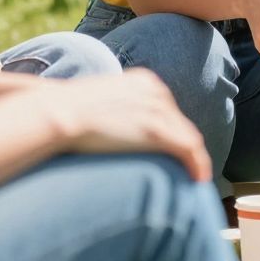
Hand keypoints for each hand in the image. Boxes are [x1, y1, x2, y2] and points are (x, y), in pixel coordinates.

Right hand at [51, 68, 211, 180]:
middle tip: (189, 167)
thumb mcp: (99, 101)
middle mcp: (156, 92)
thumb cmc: (68, 110)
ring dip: (196, 159)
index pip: (167, 109)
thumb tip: (112, 125)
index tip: (174, 148)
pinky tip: (199, 179)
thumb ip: (115, 109)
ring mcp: (158, 110)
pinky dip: (198, 164)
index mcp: (144, 81)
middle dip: (186, 145)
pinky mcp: (157, 131)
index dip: (174, 130)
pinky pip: (188, 150)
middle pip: (180, 123)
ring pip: (189, 138)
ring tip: (197, 177)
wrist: (61, 112)